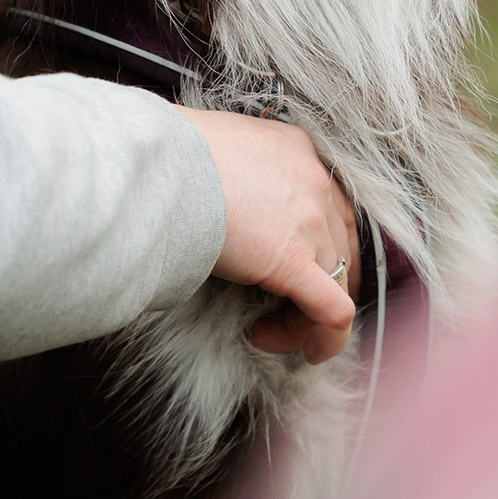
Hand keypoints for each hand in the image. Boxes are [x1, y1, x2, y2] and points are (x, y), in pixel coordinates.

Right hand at [174, 105, 357, 363]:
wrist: (157, 165)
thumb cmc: (168, 154)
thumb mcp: (219, 145)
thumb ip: (238, 169)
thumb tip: (221, 195)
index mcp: (296, 150)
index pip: (331, 206)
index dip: (322, 246)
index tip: (296, 270)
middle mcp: (315, 182)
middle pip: (340, 248)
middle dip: (320, 286)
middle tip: (287, 308)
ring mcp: (310, 222)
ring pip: (337, 285)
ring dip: (305, 317)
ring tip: (265, 330)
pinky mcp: (294, 261)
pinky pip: (333, 312)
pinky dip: (326, 339)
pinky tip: (306, 353)